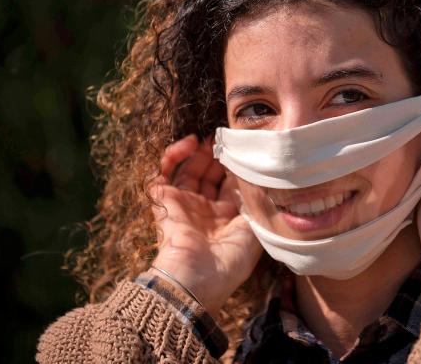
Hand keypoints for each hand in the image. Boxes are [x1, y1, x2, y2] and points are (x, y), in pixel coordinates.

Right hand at [148, 134, 261, 316]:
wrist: (195, 281)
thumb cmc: (228, 263)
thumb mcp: (254, 233)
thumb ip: (256, 204)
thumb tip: (258, 177)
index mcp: (226, 220)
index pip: (230, 185)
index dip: (236, 168)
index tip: (244, 150)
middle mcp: (204, 210)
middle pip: (210, 175)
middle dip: (217, 157)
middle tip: (224, 140)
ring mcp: (183, 205)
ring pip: (187, 170)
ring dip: (196, 153)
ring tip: (207, 139)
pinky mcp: (163, 202)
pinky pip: (162, 173)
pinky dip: (172, 156)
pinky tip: (187, 144)